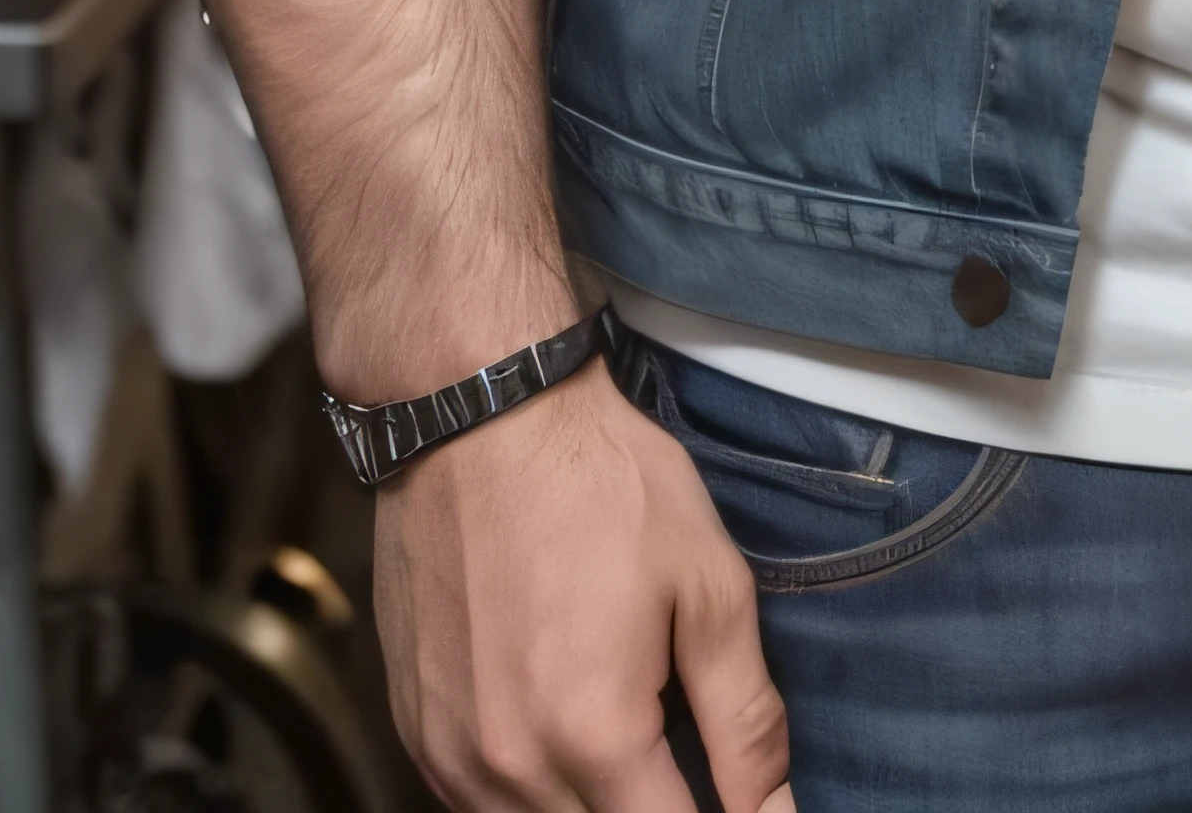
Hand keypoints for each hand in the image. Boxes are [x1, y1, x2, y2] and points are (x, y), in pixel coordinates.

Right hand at [376, 364, 789, 812]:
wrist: (477, 417)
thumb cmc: (600, 485)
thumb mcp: (707, 583)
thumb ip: (745, 717)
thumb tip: (777, 809)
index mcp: (594, 735)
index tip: (740, 802)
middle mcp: (510, 768)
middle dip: (654, 807)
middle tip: (680, 760)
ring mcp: (450, 757)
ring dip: (590, 803)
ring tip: (625, 740)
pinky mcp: (415, 731)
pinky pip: (477, 805)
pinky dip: (529, 791)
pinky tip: (560, 729)